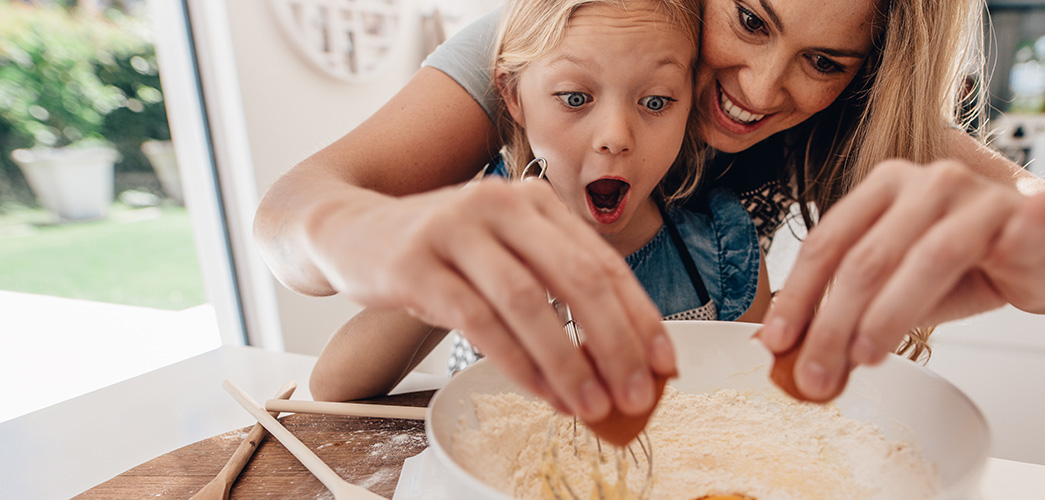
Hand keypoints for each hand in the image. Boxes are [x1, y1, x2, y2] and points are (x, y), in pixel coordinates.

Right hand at [306, 178, 676, 421]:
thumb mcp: (503, 251)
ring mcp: (456, 229)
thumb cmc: (440, 250)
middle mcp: (501, 204)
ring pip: (529, 303)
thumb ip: (554, 286)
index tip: (665, 364)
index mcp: (535, 202)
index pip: (604, 262)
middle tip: (638, 395)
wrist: (348, 229)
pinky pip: (479, 321)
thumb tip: (617, 355)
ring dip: (568, 363)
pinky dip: (516, 363)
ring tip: (593, 407)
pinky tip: (540, 393)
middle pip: (577, 280)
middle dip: (617, 345)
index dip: (641, 316)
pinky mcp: (416, 263)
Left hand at [758, 159, 1044, 401]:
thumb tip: (799, 356)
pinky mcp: (1019, 212)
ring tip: (864, 358)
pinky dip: (956, 282)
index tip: (776, 341)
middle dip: (832, 323)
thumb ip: (858, 311)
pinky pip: (982, 247)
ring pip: (917, 258)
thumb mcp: (904, 288)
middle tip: (816, 373)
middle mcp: (922, 181)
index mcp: (883, 189)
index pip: (827, 243)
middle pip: (863, 257)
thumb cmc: (976, 265)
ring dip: (884, 315)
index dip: (797, 294)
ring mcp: (971, 192)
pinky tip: (955, 301)